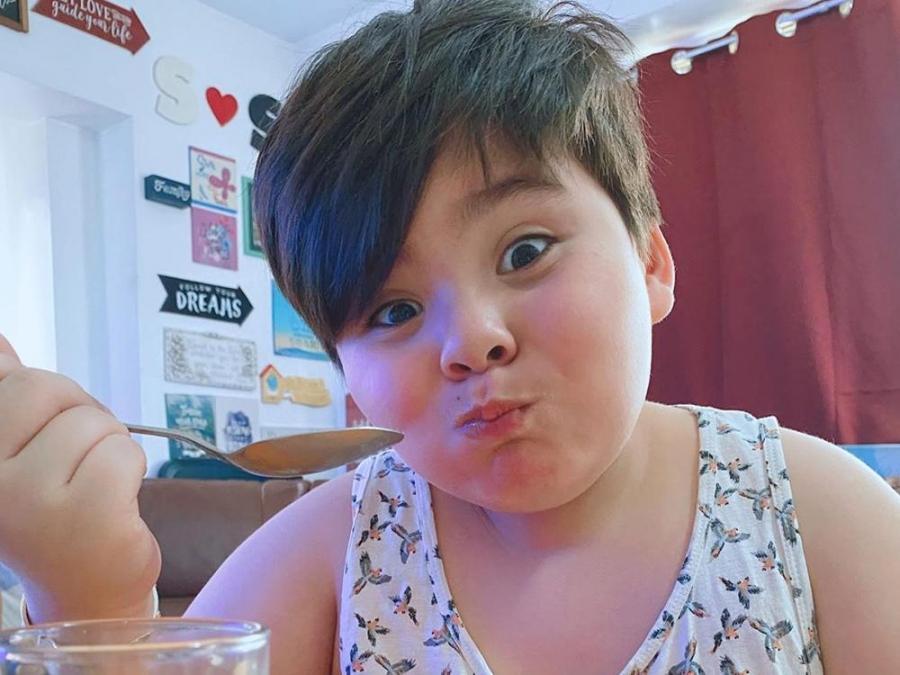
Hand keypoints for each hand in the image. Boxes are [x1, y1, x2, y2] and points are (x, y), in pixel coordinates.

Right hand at [0, 334, 160, 621]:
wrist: (86, 593)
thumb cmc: (58, 516)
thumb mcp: (22, 453)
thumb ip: (8, 398)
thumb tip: (0, 345)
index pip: (13, 380)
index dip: (51, 401)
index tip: (51, 440)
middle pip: (49, 390)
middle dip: (81, 415)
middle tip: (81, 462)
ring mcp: (28, 501)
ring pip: (93, 421)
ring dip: (110, 447)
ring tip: (95, 488)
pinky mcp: (82, 516)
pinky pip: (123, 451)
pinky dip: (131, 469)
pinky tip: (114, 505)